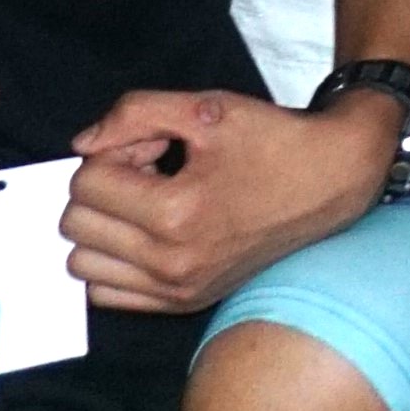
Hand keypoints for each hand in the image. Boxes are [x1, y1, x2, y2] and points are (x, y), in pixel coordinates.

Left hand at [60, 86, 399, 312]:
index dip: (114, 150)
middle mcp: (173, 261)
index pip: (86, 184)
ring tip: (148, 202)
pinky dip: (112, 261)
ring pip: (81, 264)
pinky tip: (148, 232)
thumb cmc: (273, 140)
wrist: (333, 180)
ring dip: (104, 225)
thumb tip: (83, 143)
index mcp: (177, 212)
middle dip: (104, 186)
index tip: (154, 145)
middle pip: (76, 224)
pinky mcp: (184, 302)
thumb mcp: (206, 108)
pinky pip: (106, 293)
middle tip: (149, 169)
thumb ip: (134, 113)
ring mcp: (178, 288)